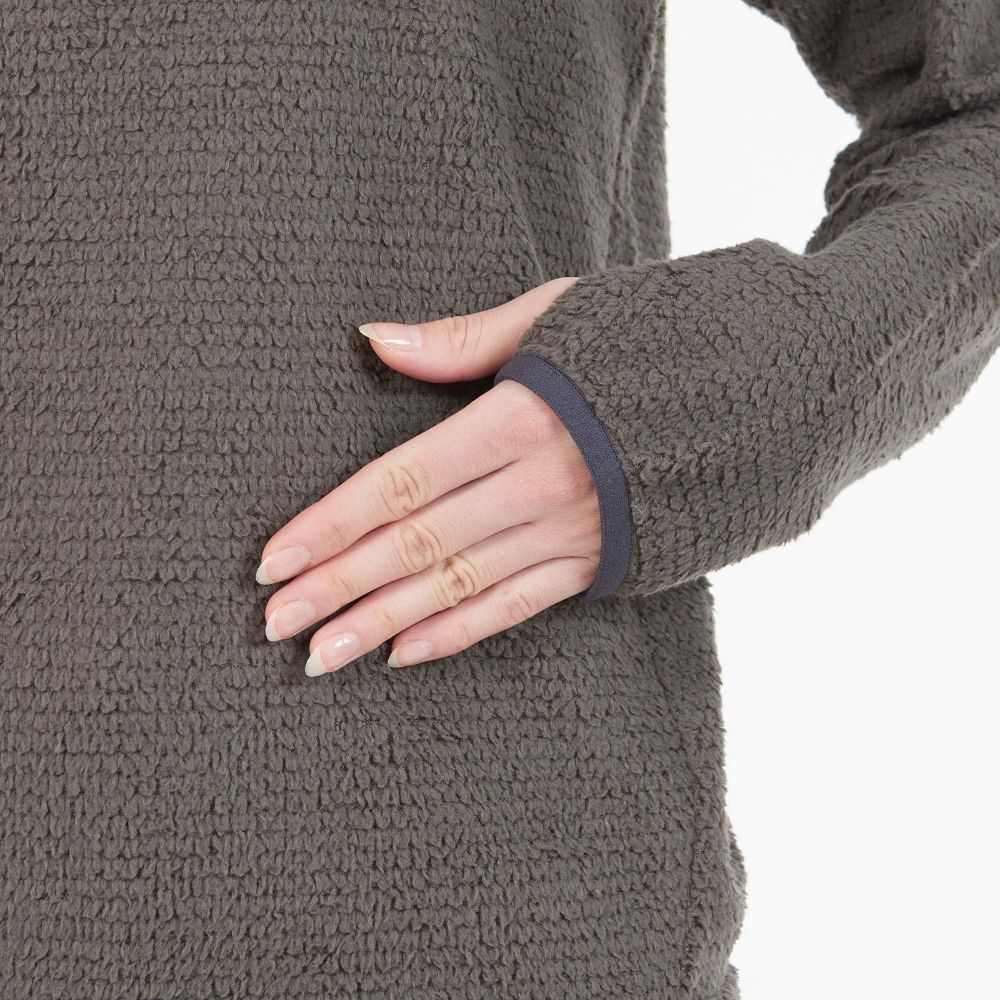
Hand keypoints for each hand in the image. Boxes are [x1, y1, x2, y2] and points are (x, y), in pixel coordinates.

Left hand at [256, 277, 600, 675]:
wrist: (744, 397)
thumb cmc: (638, 348)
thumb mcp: (554, 319)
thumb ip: (461, 340)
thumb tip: (372, 337)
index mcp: (517, 418)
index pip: (402, 480)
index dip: (333, 522)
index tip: (275, 559)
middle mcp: (536, 484)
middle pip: (417, 543)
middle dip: (340, 585)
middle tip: (276, 622)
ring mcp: (566, 531)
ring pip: (458, 586)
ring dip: (383, 623)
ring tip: (321, 655)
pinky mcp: (592, 564)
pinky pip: (516, 608)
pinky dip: (458, 633)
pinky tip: (403, 655)